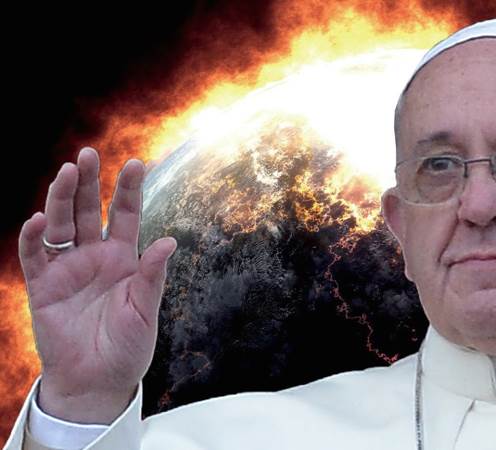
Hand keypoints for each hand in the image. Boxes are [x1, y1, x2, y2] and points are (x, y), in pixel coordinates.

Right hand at [18, 147, 175, 423]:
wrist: (97, 382)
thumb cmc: (128, 347)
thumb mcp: (145, 310)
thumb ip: (152, 277)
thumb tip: (168, 241)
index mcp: (125, 259)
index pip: (126, 215)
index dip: (129, 190)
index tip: (136, 162)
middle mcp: (95, 256)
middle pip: (90, 211)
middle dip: (89, 182)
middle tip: (86, 154)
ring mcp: (68, 268)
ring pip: (62, 224)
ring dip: (62, 198)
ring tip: (66, 172)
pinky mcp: (43, 285)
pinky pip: (36, 255)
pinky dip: (34, 237)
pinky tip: (39, 219)